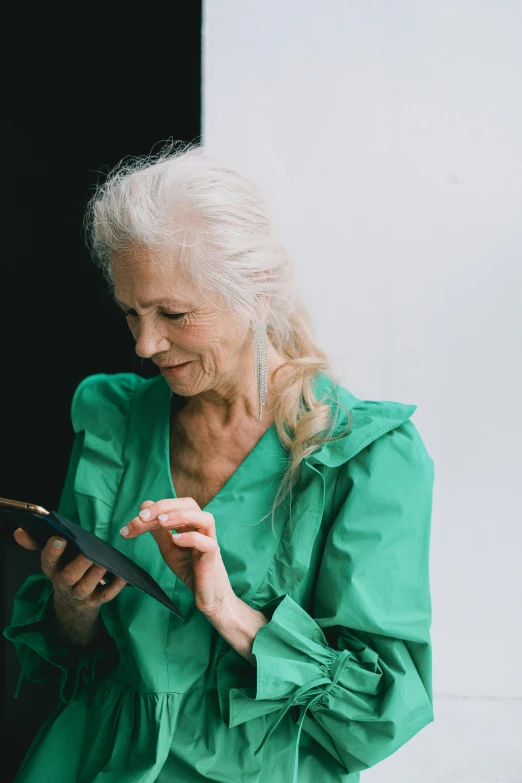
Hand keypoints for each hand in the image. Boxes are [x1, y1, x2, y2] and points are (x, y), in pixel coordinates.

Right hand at [13, 528, 126, 611]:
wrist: (72, 606)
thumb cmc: (64, 571)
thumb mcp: (52, 559)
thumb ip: (37, 543)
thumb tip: (19, 531)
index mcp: (53, 570)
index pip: (48, 562)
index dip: (52, 551)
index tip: (59, 537)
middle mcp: (64, 583)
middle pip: (69, 576)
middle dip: (78, 565)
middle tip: (88, 553)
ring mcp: (80, 594)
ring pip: (86, 587)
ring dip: (95, 575)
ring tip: (104, 563)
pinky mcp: (95, 601)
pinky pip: (105, 596)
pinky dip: (115, 586)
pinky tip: (123, 575)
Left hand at [120, 498, 234, 617]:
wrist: (207, 595)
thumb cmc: (190, 569)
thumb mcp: (169, 548)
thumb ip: (158, 531)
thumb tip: (143, 511)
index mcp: (191, 524)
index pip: (174, 506)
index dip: (154, 509)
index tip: (133, 522)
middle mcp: (202, 529)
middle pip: (190, 505)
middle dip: (165, 506)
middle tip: (143, 516)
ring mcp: (209, 542)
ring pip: (205, 519)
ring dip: (181, 516)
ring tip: (160, 522)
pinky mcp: (212, 558)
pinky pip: (207, 543)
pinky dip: (191, 538)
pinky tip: (175, 540)